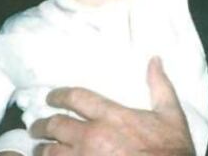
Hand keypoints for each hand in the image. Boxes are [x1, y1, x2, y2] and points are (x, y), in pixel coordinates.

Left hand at [30, 57, 193, 154]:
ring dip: (42, 149)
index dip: (59, 95)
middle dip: (42, 125)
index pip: (76, 98)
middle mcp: (93, 136)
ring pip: (51, 152)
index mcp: (112, 116)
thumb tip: (155, 60)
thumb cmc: (171, 149)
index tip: (50, 98)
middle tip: (36, 126)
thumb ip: (160, 86)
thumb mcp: (171, 114)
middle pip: (56, 125)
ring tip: (39, 148)